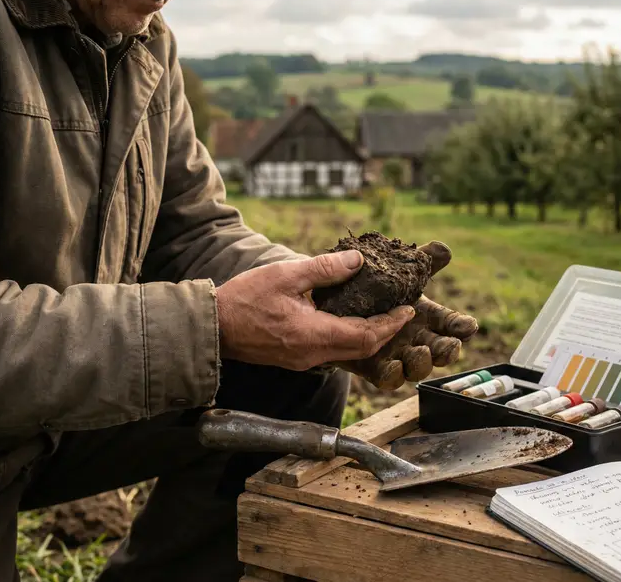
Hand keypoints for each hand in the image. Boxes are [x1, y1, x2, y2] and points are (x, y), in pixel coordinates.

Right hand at [215, 252, 414, 370]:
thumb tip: (357, 260)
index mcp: (314, 335)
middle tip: (401, 312)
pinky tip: (351, 319)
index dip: (390, 323)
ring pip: (348, 352)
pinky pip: (333, 351)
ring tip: (383, 314)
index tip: (407, 309)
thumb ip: (324, 269)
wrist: (213, 327)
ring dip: (369, 335)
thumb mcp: (286, 275)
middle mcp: (313, 354)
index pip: (366, 335)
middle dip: (386, 331)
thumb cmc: (244, 299)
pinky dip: (349, 337)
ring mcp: (304, 360)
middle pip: (362, 349)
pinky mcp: (296, 358)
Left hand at [334, 241, 477, 389]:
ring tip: (421, 351)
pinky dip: (393, 374)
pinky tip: (394, 365)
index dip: (461, 326)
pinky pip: (387, 378)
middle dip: (448, 350)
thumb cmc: (373, 285)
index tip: (469, 325)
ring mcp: (397, 354)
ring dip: (423, 362)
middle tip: (450, 345)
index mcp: (425, 315)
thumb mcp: (395, 270)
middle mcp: (415, 337)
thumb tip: (443, 249)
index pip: (451, 323)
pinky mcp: (373, 367)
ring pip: (418, 367)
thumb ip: (419, 261)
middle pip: (440, 350)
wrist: (334, 302)